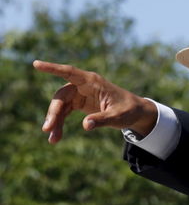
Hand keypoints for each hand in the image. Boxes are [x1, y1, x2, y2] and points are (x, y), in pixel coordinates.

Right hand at [35, 60, 156, 143]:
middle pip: (61, 96)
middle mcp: (83, 86)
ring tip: (53, 139)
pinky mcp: (79, 103)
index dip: (53, 68)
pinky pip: (64, 113)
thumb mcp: (118, 117)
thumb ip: (102, 120)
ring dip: (55, 122)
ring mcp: (79, 94)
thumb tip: (86, 126)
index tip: (36, 64)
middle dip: (53, 112)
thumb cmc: (129, 110)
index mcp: (93, 82)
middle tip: (47, 128)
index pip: (70, 72)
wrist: (136, 113)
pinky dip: (60, 124)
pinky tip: (56, 137)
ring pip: (60, 106)